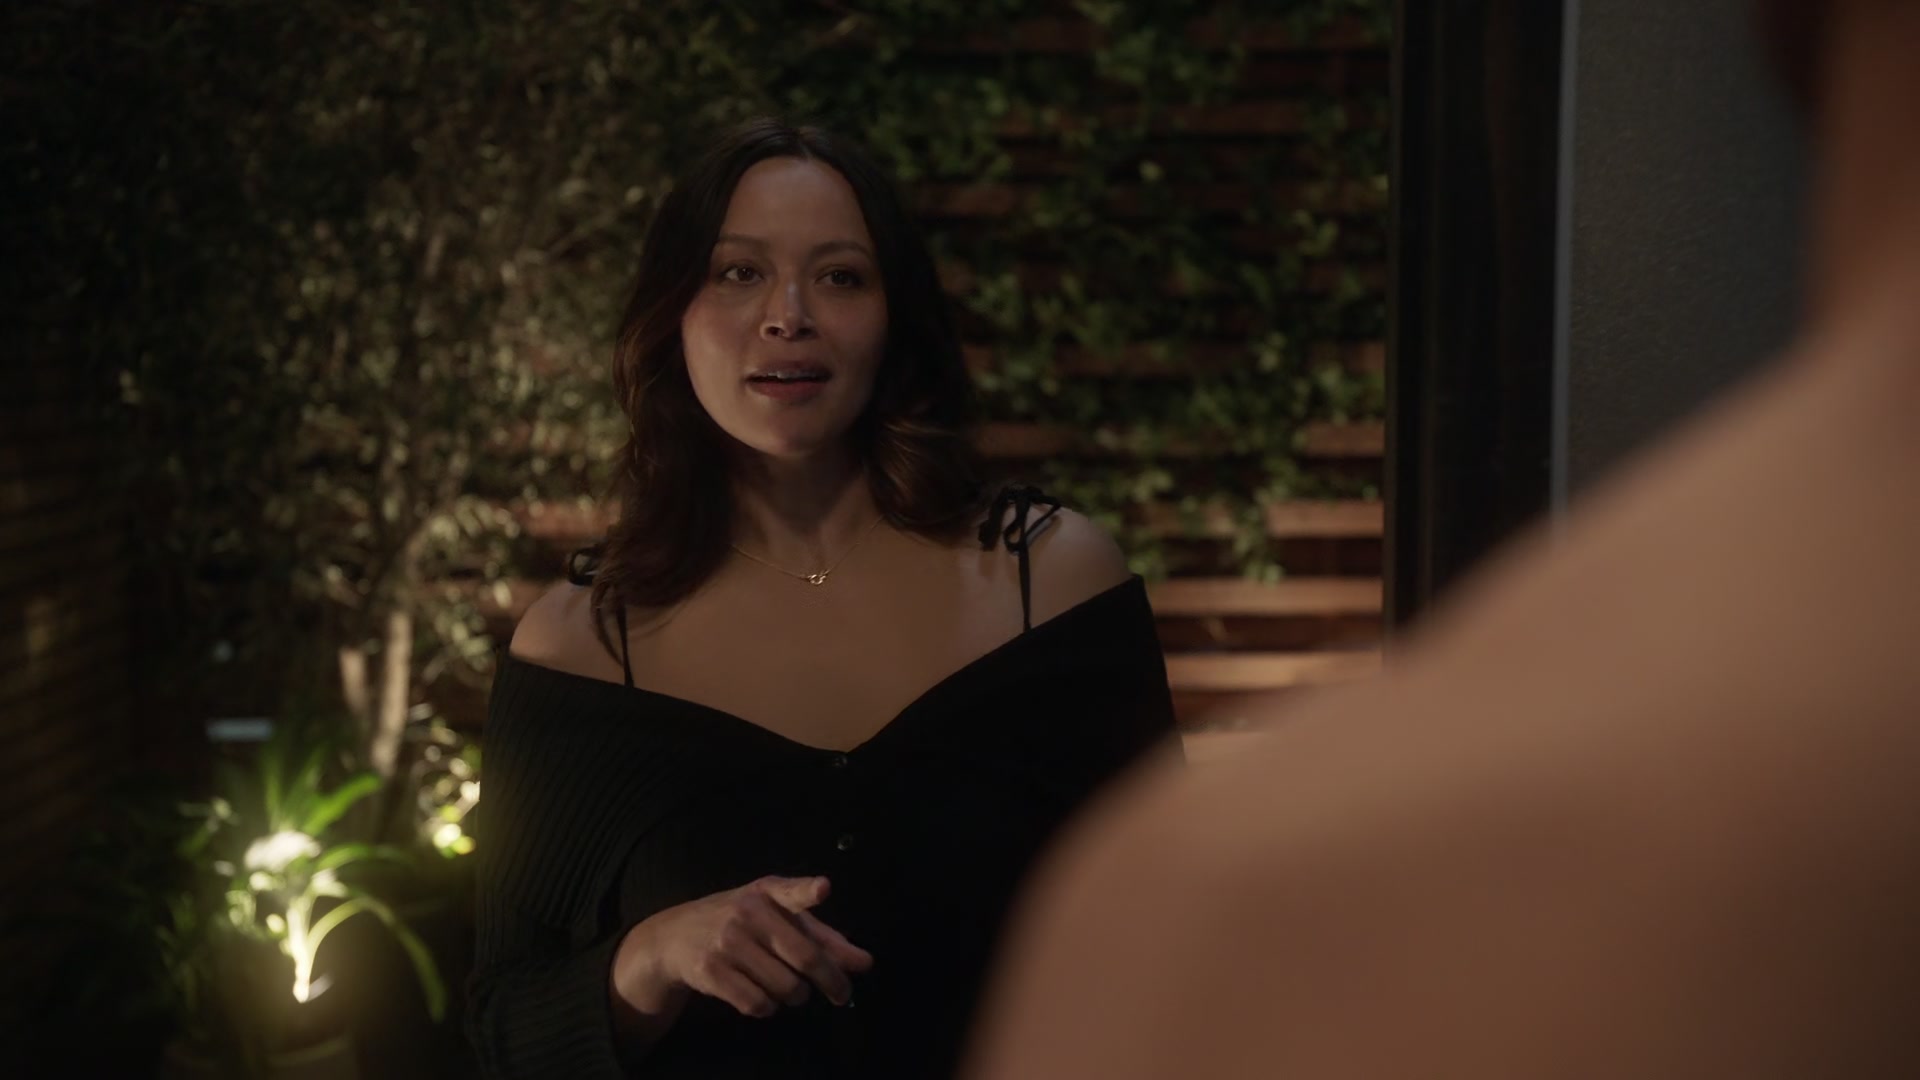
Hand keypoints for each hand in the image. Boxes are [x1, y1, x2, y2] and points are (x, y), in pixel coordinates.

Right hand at [612, 875, 873, 1022]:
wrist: (675, 937)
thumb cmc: (741, 923)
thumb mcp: (777, 917)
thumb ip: (822, 936)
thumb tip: (863, 963)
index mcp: (767, 893)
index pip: (790, 890)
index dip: (808, 890)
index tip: (823, 888)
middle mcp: (747, 913)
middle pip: (804, 956)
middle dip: (830, 980)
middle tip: (842, 994)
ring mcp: (726, 943)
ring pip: (785, 987)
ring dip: (796, 996)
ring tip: (790, 988)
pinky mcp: (711, 972)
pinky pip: (757, 1004)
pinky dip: (768, 1008)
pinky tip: (762, 996)